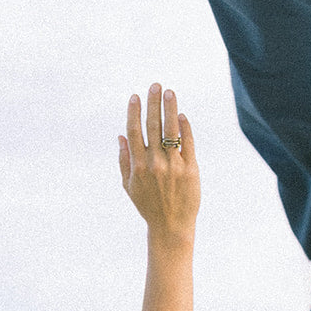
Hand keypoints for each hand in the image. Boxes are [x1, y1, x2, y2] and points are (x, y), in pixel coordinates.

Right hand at [118, 83, 198, 245]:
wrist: (171, 226)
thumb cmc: (148, 206)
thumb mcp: (130, 186)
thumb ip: (124, 161)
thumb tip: (120, 137)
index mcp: (138, 167)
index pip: (134, 133)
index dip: (134, 113)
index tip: (135, 97)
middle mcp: (154, 164)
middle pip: (152, 127)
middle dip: (153, 104)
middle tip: (155, 85)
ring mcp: (173, 165)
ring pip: (171, 130)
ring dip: (170, 109)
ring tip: (170, 92)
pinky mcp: (190, 169)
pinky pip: (187, 142)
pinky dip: (184, 127)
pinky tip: (182, 115)